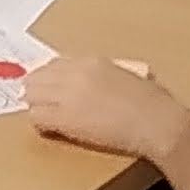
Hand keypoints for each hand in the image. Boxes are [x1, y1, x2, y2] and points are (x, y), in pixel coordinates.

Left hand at [20, 54, 187, 162]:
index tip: (47, 86)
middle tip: (38, 101)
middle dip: (35, 89)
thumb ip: (106, 77)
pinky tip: (48, 128)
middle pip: (38, 76)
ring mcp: (69, 94)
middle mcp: (77, 73)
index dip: (48, 77)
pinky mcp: (66, 117)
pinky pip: (37, 116)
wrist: (157, 121)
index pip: (55, 63)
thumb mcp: (128, 77)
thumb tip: (95, 88)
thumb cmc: (154, 104)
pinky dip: (39, 122)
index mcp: (93, 61)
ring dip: (35, 104)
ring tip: (42, 115)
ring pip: (32, 94)